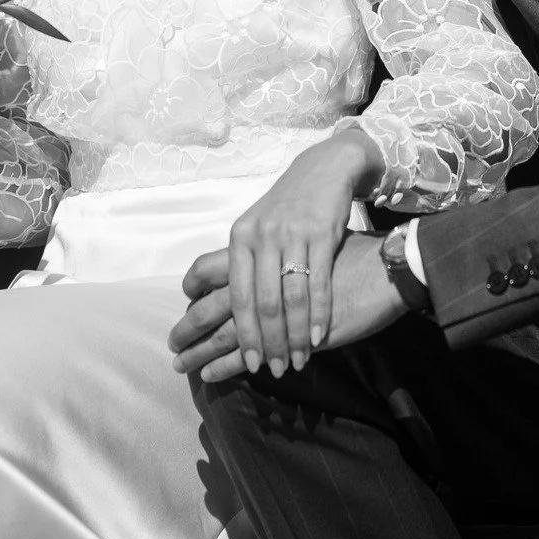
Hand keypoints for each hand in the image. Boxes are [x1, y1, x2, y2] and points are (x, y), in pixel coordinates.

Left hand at [224, 129, 383, 378]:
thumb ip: (241, 264)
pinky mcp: (322, 233)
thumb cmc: (286, 206)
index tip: (244, 361)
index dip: (239, 333)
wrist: (324, 168)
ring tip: (294, 362)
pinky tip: (319, 339)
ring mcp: (292, 234)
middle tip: (269, 369)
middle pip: (260, 303)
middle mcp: (262, 236)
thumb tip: (214, 308)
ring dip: (294, 336)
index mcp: (240, 237)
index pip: (235, 296)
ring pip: (289, 298)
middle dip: (265, 342)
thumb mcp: (256, 228)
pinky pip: (318, 284)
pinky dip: (317, 316)